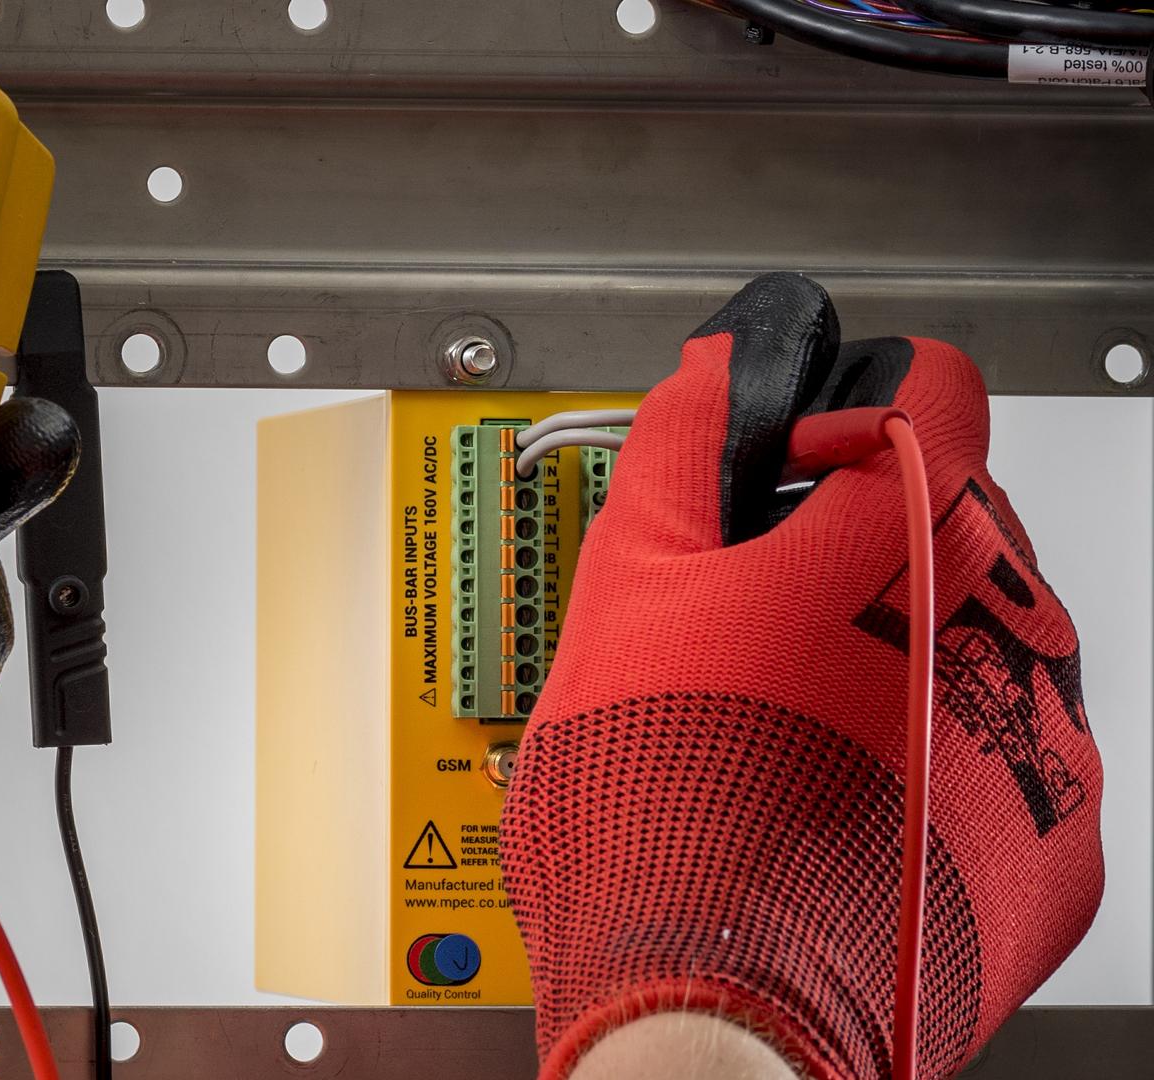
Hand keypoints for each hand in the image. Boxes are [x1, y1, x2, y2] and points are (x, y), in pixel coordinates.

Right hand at [503, 274, 1098, 1078]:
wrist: (716, 1003)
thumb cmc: (663, 804)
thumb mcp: (629, 586)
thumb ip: (683, 449)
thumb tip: (715, 372)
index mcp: (910, 531)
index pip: (931, 388)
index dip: (846, 407)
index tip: (798, 460)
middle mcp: (1011, 624)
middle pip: (955, 524)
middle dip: (862, 550)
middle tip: (759, 617)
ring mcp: (1045, 742)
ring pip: (980, 647)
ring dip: (898, 661)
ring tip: (791, 731)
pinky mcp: (1056, 847)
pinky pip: (1001, 766)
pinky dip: (931, 771)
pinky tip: (842, 803)